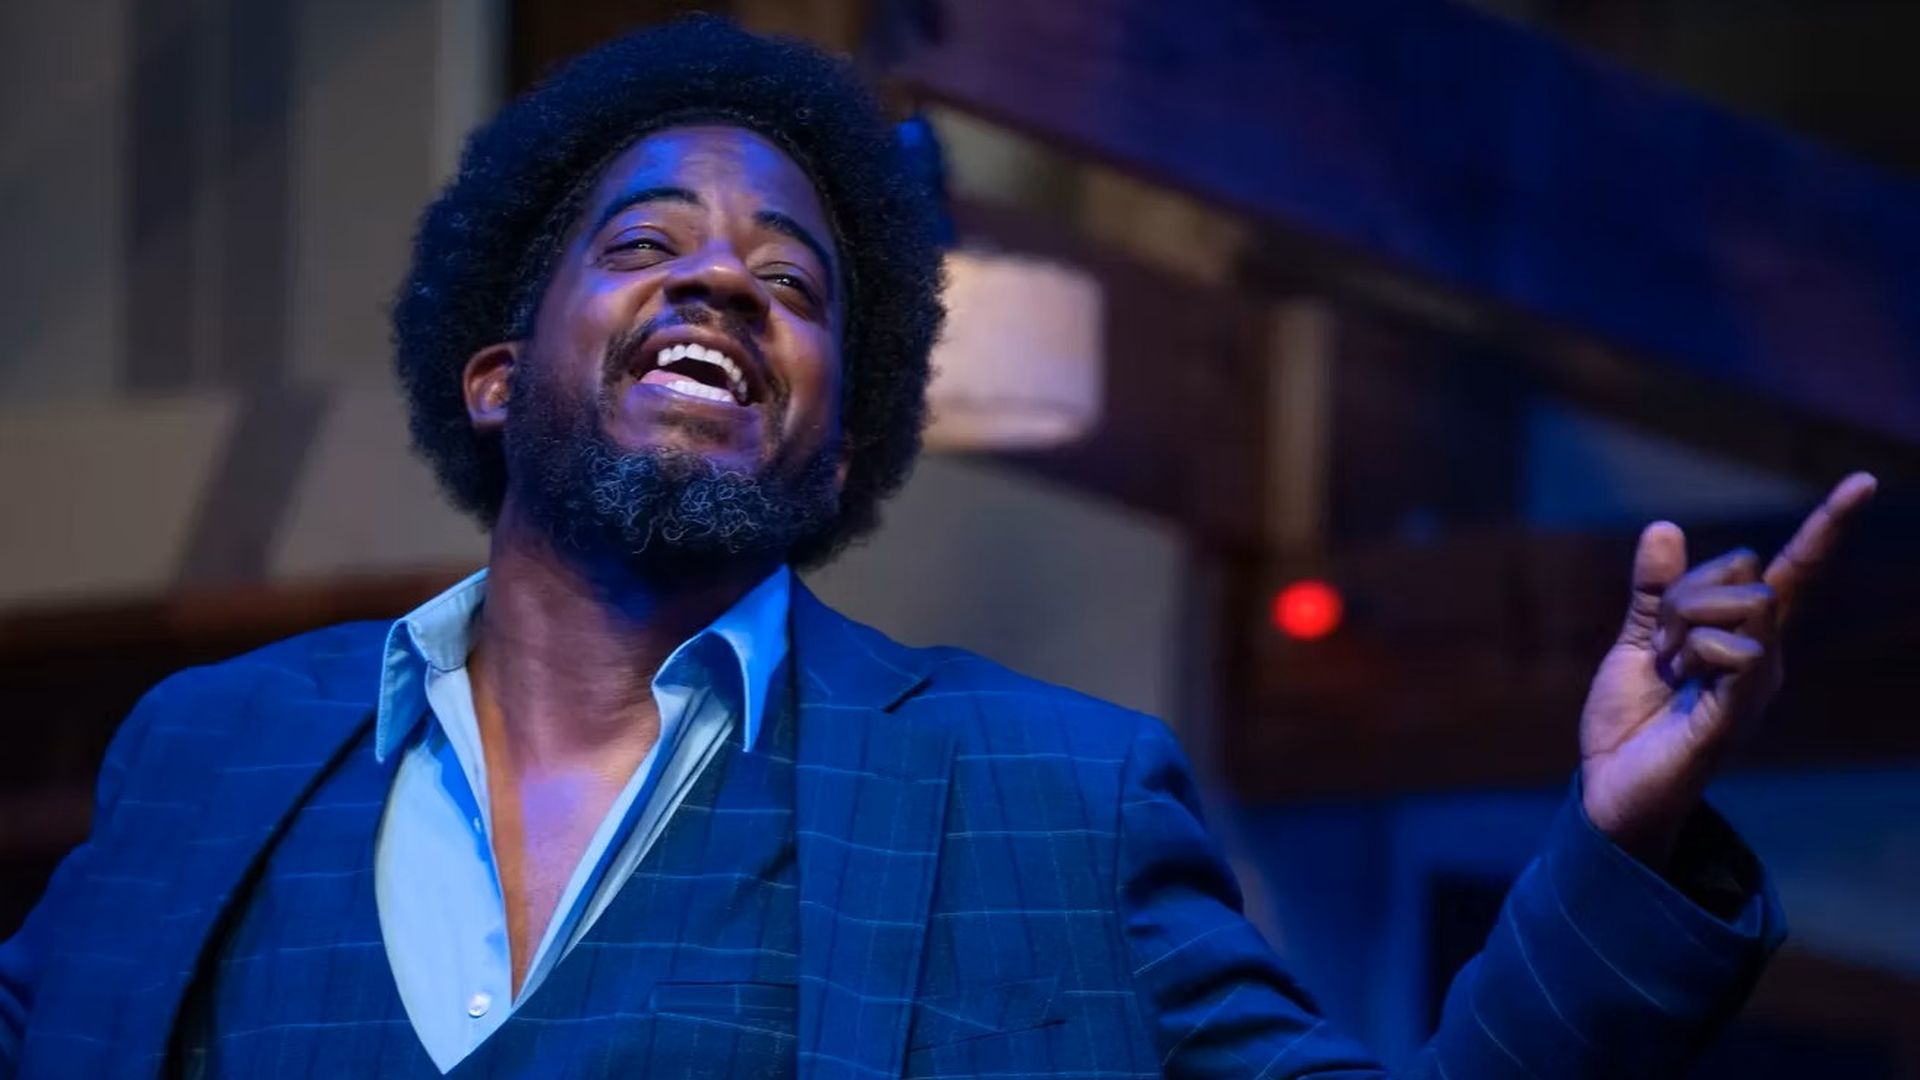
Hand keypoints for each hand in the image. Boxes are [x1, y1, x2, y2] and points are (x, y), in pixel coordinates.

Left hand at [1579, 472, 1877, 867]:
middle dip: (1685, 592)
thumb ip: (1654, 591)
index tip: (1861, 482)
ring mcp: (1756, 687)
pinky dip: (1700, 651)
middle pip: (1742, 572)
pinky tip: (1683, 676)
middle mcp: (1763, 658)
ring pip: (1741, 605)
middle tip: (1662, 645)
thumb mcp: (1635, 642)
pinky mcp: (1737, 715)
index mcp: (1743, 637)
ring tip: (1669, 670)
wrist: (1608, 788)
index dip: (1825, 528)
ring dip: (1682, 627)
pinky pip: (1739, 652)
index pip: (1790, 573)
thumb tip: (1663, 526)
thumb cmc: (1630, 720)